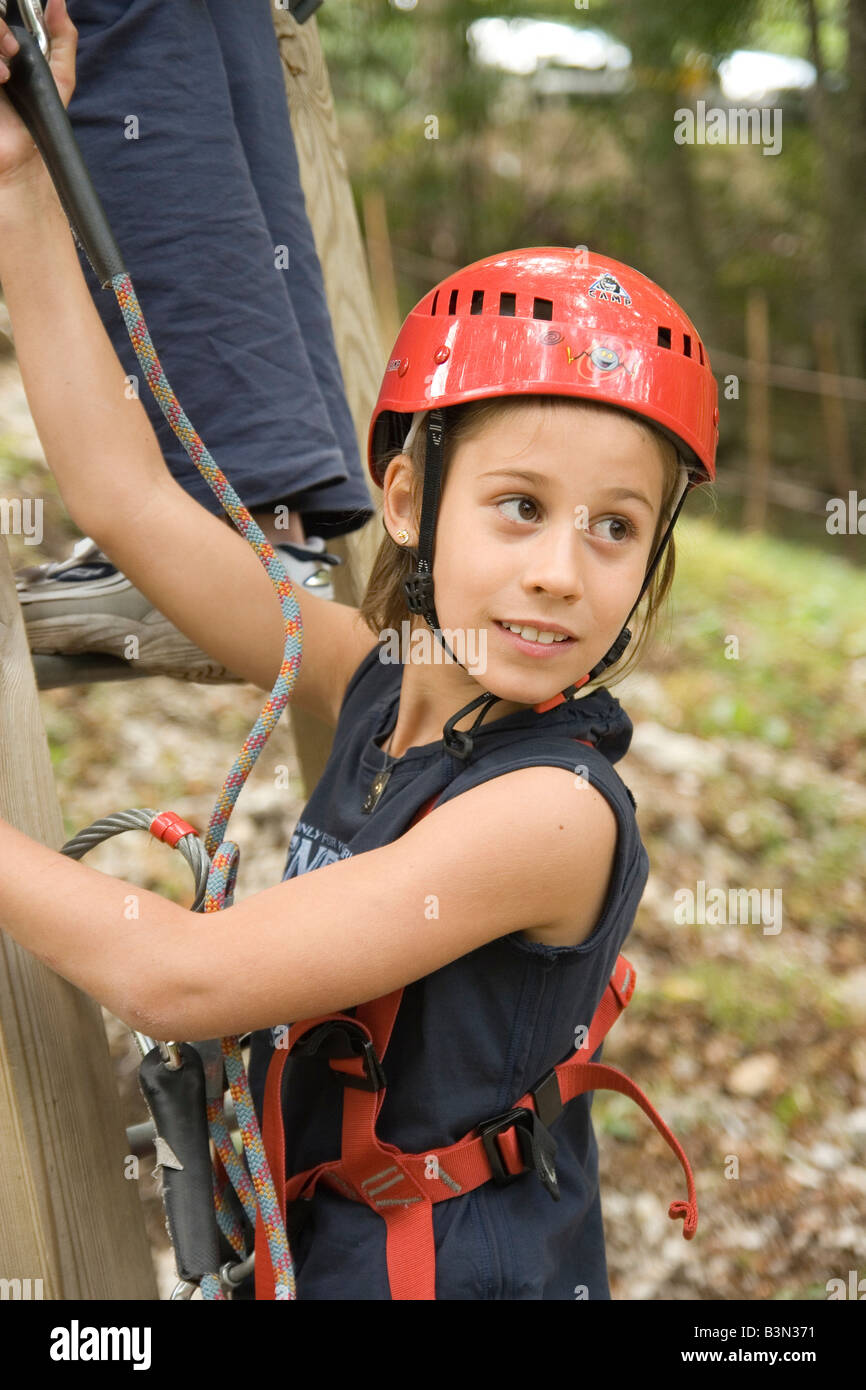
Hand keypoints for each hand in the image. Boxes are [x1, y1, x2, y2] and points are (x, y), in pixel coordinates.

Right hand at [0, 0, 77, 187]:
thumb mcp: (59, 76)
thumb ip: (62, 38)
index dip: (2, 18)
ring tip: (5, 75)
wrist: (23, 156)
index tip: (16, 42)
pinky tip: (0, 80)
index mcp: (2, 46)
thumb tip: (61, 3)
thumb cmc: (39, 118)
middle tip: (12, 52)